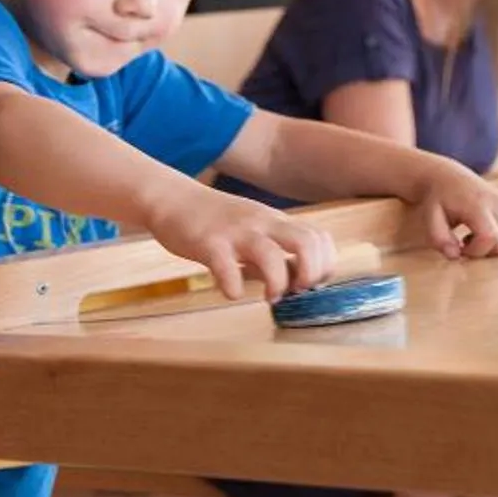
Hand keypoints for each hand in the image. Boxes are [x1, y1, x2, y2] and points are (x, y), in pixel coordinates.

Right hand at [148, 185, 337, 301]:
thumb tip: (294, 283)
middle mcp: (262, 223)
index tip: (312, 284)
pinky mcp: (208, 243)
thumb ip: (273, 256)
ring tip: (269, 297)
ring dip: (278, 283)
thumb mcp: (252, 231)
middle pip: (307, 242)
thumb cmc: (215, 220)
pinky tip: (232, 293)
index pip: (320, 237)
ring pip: (271, 255)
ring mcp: (236, 232)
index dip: (325, 264)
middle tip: (296, 291)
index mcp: (276, 221)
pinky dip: (233, 287)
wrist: (172, 199)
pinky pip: (226, 267)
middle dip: (311, 273)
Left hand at [408, 161, 497, 259]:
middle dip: (488, 252)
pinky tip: (495, 235)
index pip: (491, 237)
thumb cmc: (439, 200)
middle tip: (469, 243)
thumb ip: (439, 238)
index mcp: (479, 205)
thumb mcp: (430, 218)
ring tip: (482, 238)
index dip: (477, 251)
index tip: (461, 247)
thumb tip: (455, 256)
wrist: (450, 179)